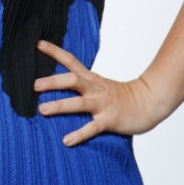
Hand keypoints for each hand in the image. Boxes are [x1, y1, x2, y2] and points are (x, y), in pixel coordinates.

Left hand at [33, 41, 167, 146]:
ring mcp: (102, 104)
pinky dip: (79, 134)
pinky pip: (92, 128)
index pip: (71, 61)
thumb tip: (59, 84)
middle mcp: (95, 89)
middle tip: (35, 85)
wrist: (149, 103)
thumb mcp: (100, 85)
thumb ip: (82, 84)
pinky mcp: (109, 120)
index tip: (38, 44)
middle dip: (53, 82)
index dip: (55, 52)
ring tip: (42, 110)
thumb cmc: (122, 96)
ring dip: (60, 106)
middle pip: (72, 80)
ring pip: (79, 103)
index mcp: (92, 79)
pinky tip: (67, 140)